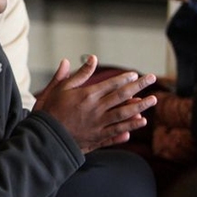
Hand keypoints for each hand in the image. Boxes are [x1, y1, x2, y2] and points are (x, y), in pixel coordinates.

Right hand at [34, 55, 156, 152]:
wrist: (44, 137)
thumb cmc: (49, 110)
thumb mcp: (60, 88)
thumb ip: (78, 74)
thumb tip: (91, 59)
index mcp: (87, 95)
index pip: (111, 84)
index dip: (124, 78)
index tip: (135, 74)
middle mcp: (96, 109)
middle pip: (123, 96)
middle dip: (139, 86)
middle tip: (152, 78)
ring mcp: (99, 125)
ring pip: (125, 114)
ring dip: (140, 106)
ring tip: (153, 100)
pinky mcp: (98, 138)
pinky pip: (118, 132)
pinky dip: (130, 127)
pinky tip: (140, 121)